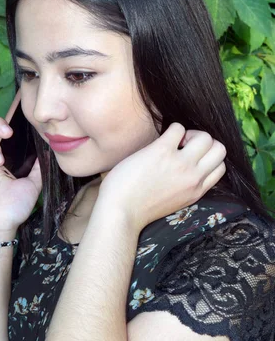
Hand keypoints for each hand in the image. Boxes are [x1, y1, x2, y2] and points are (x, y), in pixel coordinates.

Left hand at [98, 123, 226, 231]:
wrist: (120, 212)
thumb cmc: (138, 207)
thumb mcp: (173, 201)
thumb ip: (185, 186)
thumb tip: (185, 163)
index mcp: (196, 191)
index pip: (220, 167)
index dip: (207, 157)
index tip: (189, 159)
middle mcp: (194, 177)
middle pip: (220, 149)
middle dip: (204, 143)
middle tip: (183, 148)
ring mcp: (180, 164)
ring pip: (206, 137)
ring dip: (191, 133)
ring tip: (173, 143)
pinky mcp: (162, 152)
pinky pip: (178, 127)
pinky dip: (171, 129)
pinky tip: (158, 141)